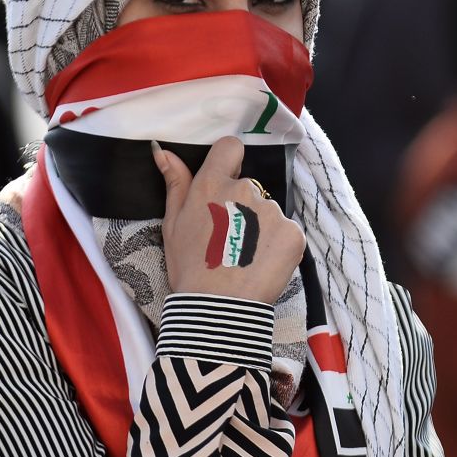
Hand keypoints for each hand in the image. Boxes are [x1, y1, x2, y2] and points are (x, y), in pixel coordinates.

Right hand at [152, 136, 305, 303]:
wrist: (216, 308)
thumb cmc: (189, 267)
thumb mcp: (172, 224)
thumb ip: (175, 184)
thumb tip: (164, 152)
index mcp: (212, 185)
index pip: (230, 148)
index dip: (229, 162)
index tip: (224, 184)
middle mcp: (244, 190)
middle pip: (249, 187)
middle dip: (242, 207)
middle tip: (229, 240)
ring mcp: (271, 210)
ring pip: (267, 211)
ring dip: (260, 228)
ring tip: (245, 257)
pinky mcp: (292, 232)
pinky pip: (286, 231)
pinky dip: (277, 246)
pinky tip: (262, 264)